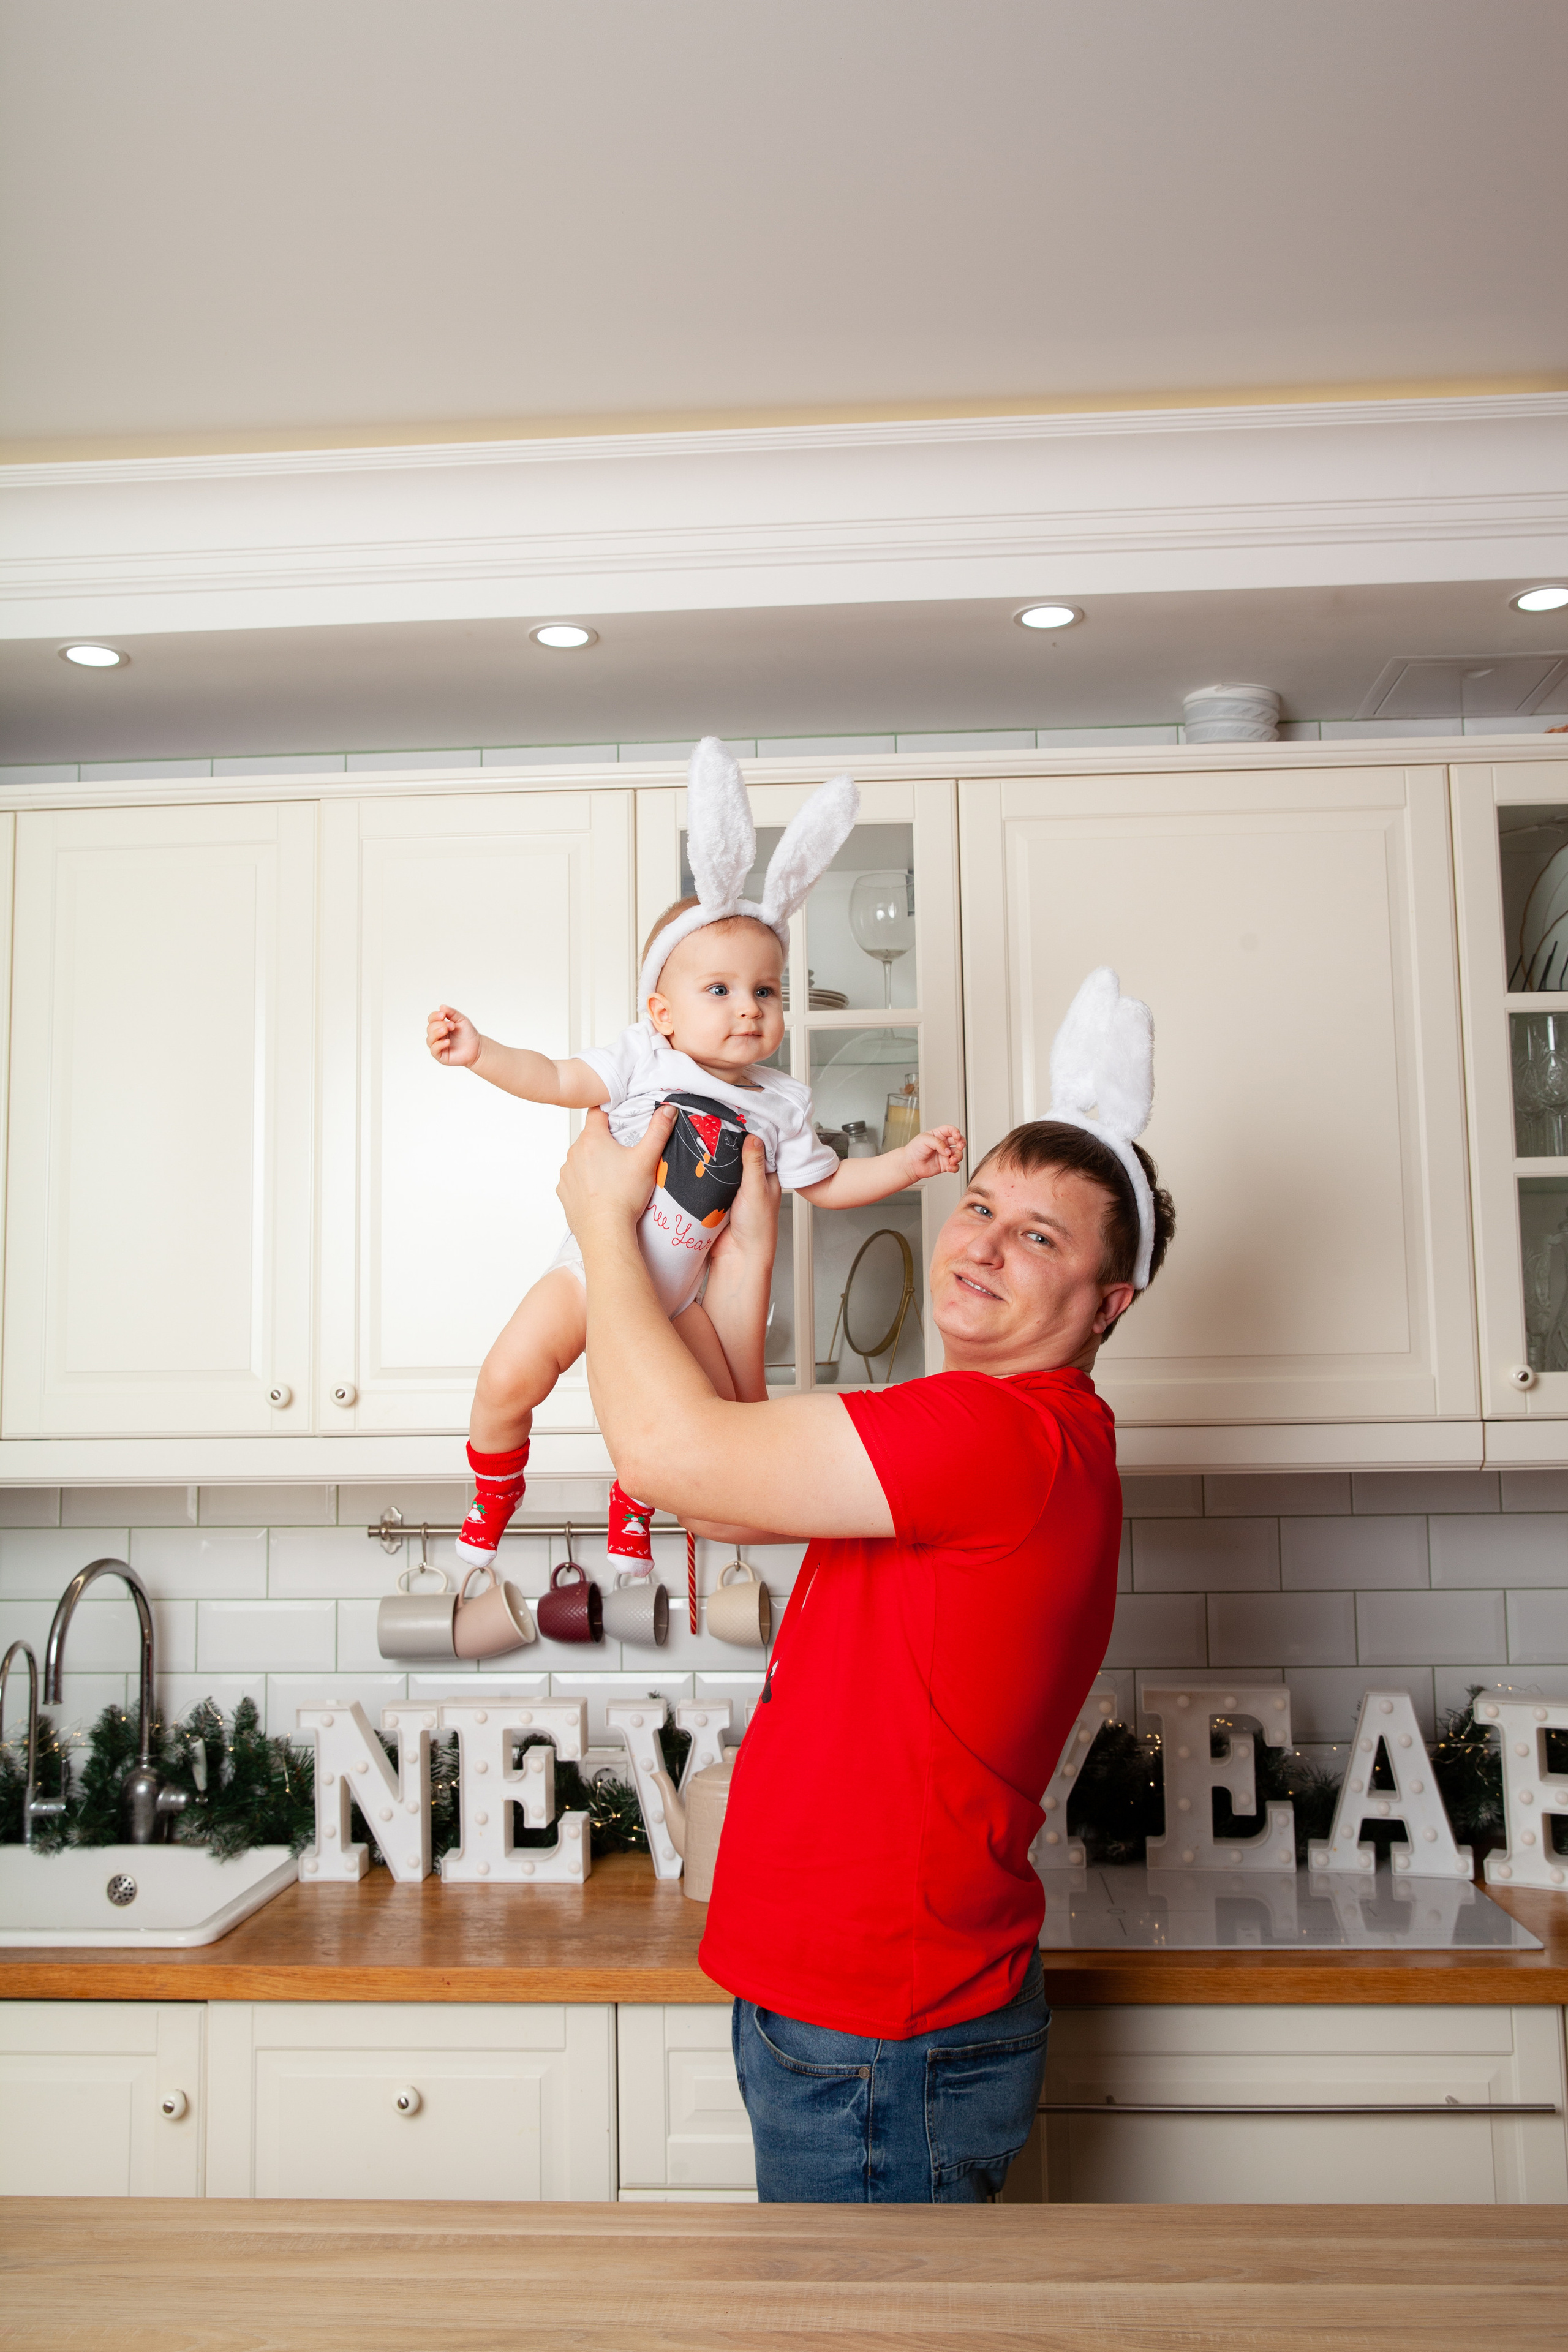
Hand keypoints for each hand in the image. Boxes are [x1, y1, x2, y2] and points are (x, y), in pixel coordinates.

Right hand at [428, 1004, 480, 1066]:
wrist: (477, 1047)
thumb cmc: (468, 1034)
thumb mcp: (461, 1020)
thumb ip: (452, 1013)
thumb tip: (441, 1007)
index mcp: (440, 1026)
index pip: (431, 1019)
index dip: (435, 1016)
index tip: (443, 1015)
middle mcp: (437, 1036)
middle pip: (430, 1028)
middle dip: (439, 1025)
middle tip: (452, 1025)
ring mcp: (438, 1046)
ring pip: (429, 1039)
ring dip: (437, 1033)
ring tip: (447, 1030)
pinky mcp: (440, 1056)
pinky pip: (434, 1049)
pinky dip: (439, 1044)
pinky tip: (448, 1042)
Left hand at [557, 1102, 675, 1242]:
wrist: (606, 1232)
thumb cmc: (624, 1197)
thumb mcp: (647, 1159)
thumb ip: (658, 1131)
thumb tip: (667, 1109)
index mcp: (592, 1139)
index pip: (596, 1112)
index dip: (609, 1111)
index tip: (619, 1117)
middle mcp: (573, 1153)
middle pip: (590, 1137)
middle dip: (605, 1141)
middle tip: (623, 1152)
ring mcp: (567, 1174)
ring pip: (581, 1159)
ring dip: (593, 1162)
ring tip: (613, 1175)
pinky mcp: (564, 1192)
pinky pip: (574, 1180)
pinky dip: (585, 1181)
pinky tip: (600, 1190)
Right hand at [708, 1134, 780, 1275]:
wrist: (738, 1257)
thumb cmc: (758, 1229)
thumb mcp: (757, 1190)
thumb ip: (754, 1163)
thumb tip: (754, 1136)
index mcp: (768, 1176)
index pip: (759, 1146)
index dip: (749, 1131)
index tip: (735, 1114)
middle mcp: (751, 1180)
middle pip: (739, 1153)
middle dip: (727, 1141)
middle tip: (713, 1122)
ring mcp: (734, 1188)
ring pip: (723, 1165)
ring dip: (714, 1156)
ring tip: (702, 1135)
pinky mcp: (718, 1197)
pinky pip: (711, 1179)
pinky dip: (705, 1171)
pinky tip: (696, 1159)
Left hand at [901, 1124, 965, 1182]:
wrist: (910, 1164)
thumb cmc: (914, 1149)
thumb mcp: (924, 1140)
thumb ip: (938, 1143)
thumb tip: (948, 1151)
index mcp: (939, 1135)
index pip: (951, 1130)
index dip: (956, 1132)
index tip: (957, 1136)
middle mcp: (944, 1144)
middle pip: (958, 1141)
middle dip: (961, 1143)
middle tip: (960, 1146)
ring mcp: (945, 1155)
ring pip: (959, 1154)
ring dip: (958, 1157)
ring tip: (952, 1160)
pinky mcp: (945, 1165)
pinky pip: (955, 1166)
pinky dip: (954, 1167)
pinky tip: (948, 1167)